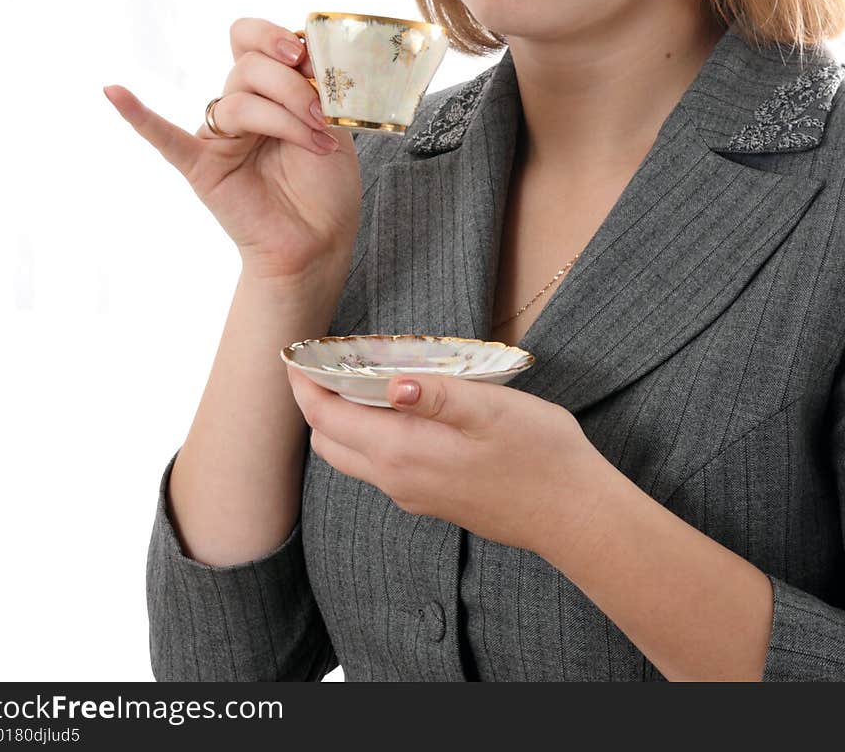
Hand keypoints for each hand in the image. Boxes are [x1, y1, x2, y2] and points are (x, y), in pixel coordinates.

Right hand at [103, 17, 361, 280]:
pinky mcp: (201, 168)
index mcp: (266, 88)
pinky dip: (139, 115)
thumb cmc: (326, 184)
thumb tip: (304, 48)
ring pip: (237, 102)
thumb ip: (315, 85)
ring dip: (284, 118)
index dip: (273, 37)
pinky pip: (164, 138)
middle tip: (321, 114)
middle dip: (291, 86)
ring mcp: (217, 137)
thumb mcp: (332, 121)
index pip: (250, 38)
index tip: (304, 56)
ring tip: (316, 144)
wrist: (321, 242)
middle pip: (247, 66)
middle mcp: (237, 106)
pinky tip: (114, 93)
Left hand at [285, 365, 602, 554]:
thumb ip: (438, 395)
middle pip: (329, 440)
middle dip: (317, 401)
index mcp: (401, 452)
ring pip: (353, 457)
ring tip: (363, 377)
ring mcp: (413, 494)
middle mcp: (396, 479)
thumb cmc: (538, 455)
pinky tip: (402, 408)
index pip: (325, 417)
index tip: (295, 352)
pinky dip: (372, 435)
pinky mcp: (432, 499)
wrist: (573, 515)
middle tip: (329, 360)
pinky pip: (381, 466)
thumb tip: (391, 383)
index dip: (304, 383)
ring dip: (344, 419)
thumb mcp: (492, 410)